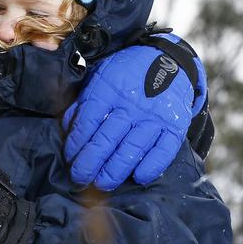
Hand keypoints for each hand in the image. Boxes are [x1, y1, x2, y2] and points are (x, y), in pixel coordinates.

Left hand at [63, 35, 206, 189]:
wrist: (167, 60)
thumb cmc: (125, 74)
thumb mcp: (99, 78)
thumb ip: (83, 104)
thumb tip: (67, 130)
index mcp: (109, 91)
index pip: (88, 123)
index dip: (76, 145)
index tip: (70, 159)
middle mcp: (131, 105)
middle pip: (107, 140)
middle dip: (90, 164)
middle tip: (81, 178)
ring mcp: (154, 116)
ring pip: (132, 149)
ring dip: (115, 171)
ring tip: (102, 183)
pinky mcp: (174, 126)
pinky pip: (163, 151)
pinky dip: (150, 167)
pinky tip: (138, 177)